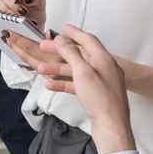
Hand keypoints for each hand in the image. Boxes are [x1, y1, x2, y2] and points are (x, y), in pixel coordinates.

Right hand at [0, 0, 45, 28]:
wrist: (34, 27)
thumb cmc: (36, 12)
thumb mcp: (41, 3)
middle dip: (13, 2)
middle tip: (23, 11)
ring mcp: (1, 4)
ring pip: (0, 4)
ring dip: (11, 12)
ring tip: (21, 18)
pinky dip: (8, 19)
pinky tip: (15, 22)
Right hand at [5, 25, 135, 153]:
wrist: (111, 126)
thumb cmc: (99, 97)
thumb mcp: (83, 72)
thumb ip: (71, 54)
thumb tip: (61, 39)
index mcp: (104, 59)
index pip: (88, 40)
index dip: (75, 33)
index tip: (63, 27)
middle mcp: (104, 68)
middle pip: (80, 55)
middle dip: (61, 51)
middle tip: (44, 46)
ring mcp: (101, 82)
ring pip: (77, 71)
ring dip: (59, 69)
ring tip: (41, 68)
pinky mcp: (96, 95)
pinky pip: (79, 84)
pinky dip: (65, 83)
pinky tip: (51, 85)